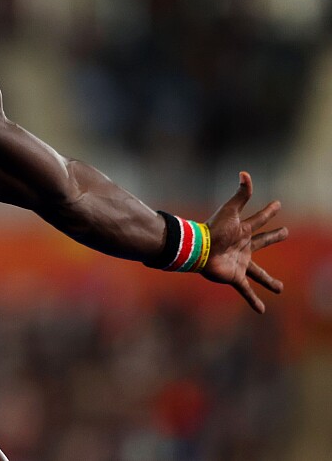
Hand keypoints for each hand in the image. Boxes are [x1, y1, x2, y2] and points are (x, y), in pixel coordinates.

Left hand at [201, 172, 287, 312]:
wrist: (198, 249)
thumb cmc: (213, 229)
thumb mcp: (230, 211)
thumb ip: (240, 194)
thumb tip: (245, 173)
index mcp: (243, 231)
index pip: (259, 219)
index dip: (269, 211)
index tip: (278, 204)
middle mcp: (243, 247)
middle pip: (262, 241)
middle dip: (273, 237)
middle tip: (286, 232)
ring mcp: (240, 262)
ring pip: (258, 273)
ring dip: (269, 280)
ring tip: (280, 288)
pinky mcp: (234, 276)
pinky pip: (246, 290)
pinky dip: (253, 300)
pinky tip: (261, 310)